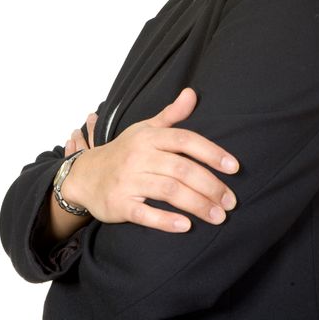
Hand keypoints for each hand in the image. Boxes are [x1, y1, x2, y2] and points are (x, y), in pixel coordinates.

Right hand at [63, 88, 239, 232]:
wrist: (85, 175)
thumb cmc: (123, 151)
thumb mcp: (145, 129)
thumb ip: (172, 114)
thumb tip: (192, 93)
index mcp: (149, 137)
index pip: (185, 140)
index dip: (212, 153)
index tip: (234, 167)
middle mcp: (139, 156)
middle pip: (181, 168)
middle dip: (210, 185)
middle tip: (230, 202)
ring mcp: (128, 180)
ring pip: (168, 191)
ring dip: (197, 204)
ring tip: (218, 216)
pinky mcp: (119, 204)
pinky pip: (145, 214)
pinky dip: (166, 221)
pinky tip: (186, 226)